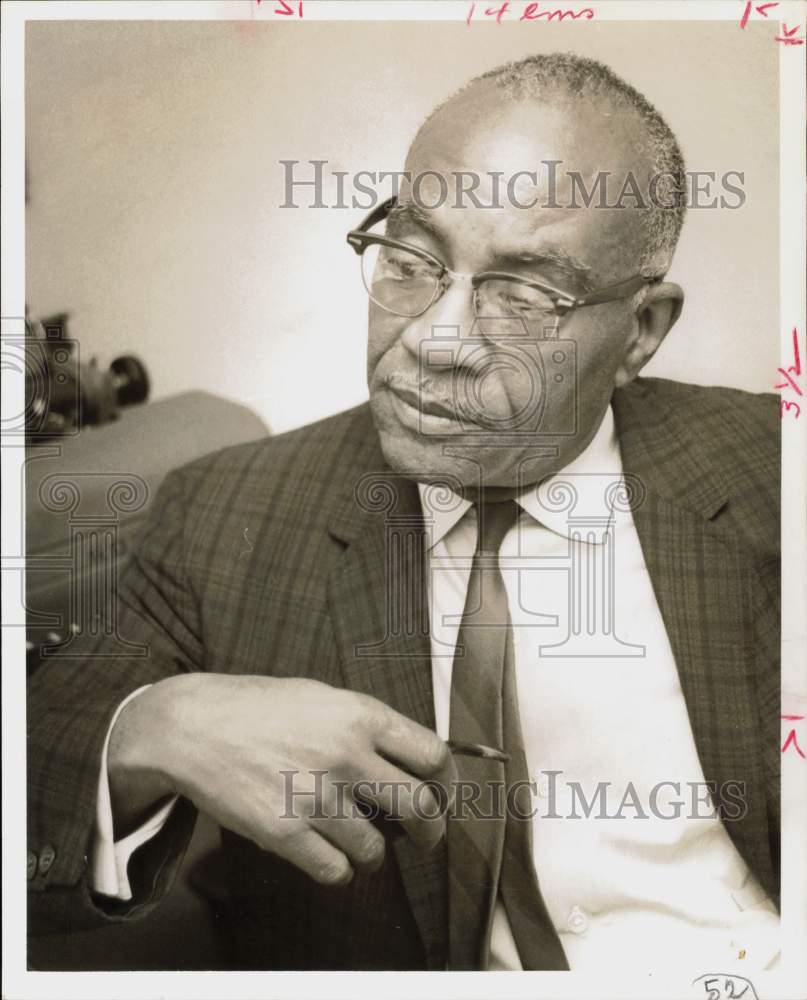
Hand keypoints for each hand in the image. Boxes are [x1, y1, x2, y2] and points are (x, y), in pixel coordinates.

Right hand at [108, 673, 455, 885]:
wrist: (190, 726)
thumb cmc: (255, 707)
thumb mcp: (321, 696)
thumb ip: (365, 724)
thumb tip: (409, 754)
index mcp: (360, 715)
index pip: (433, 755)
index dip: (447, 783)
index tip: (443, 795)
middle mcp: (347, 755)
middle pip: (420, 808)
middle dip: (431, 831)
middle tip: (426, 838)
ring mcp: (316, 796)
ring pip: (376, 850)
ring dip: (372, 853)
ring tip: (358, 842)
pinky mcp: (285, 832)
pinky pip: (336, 871)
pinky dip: (337, 870)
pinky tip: (326, 854)